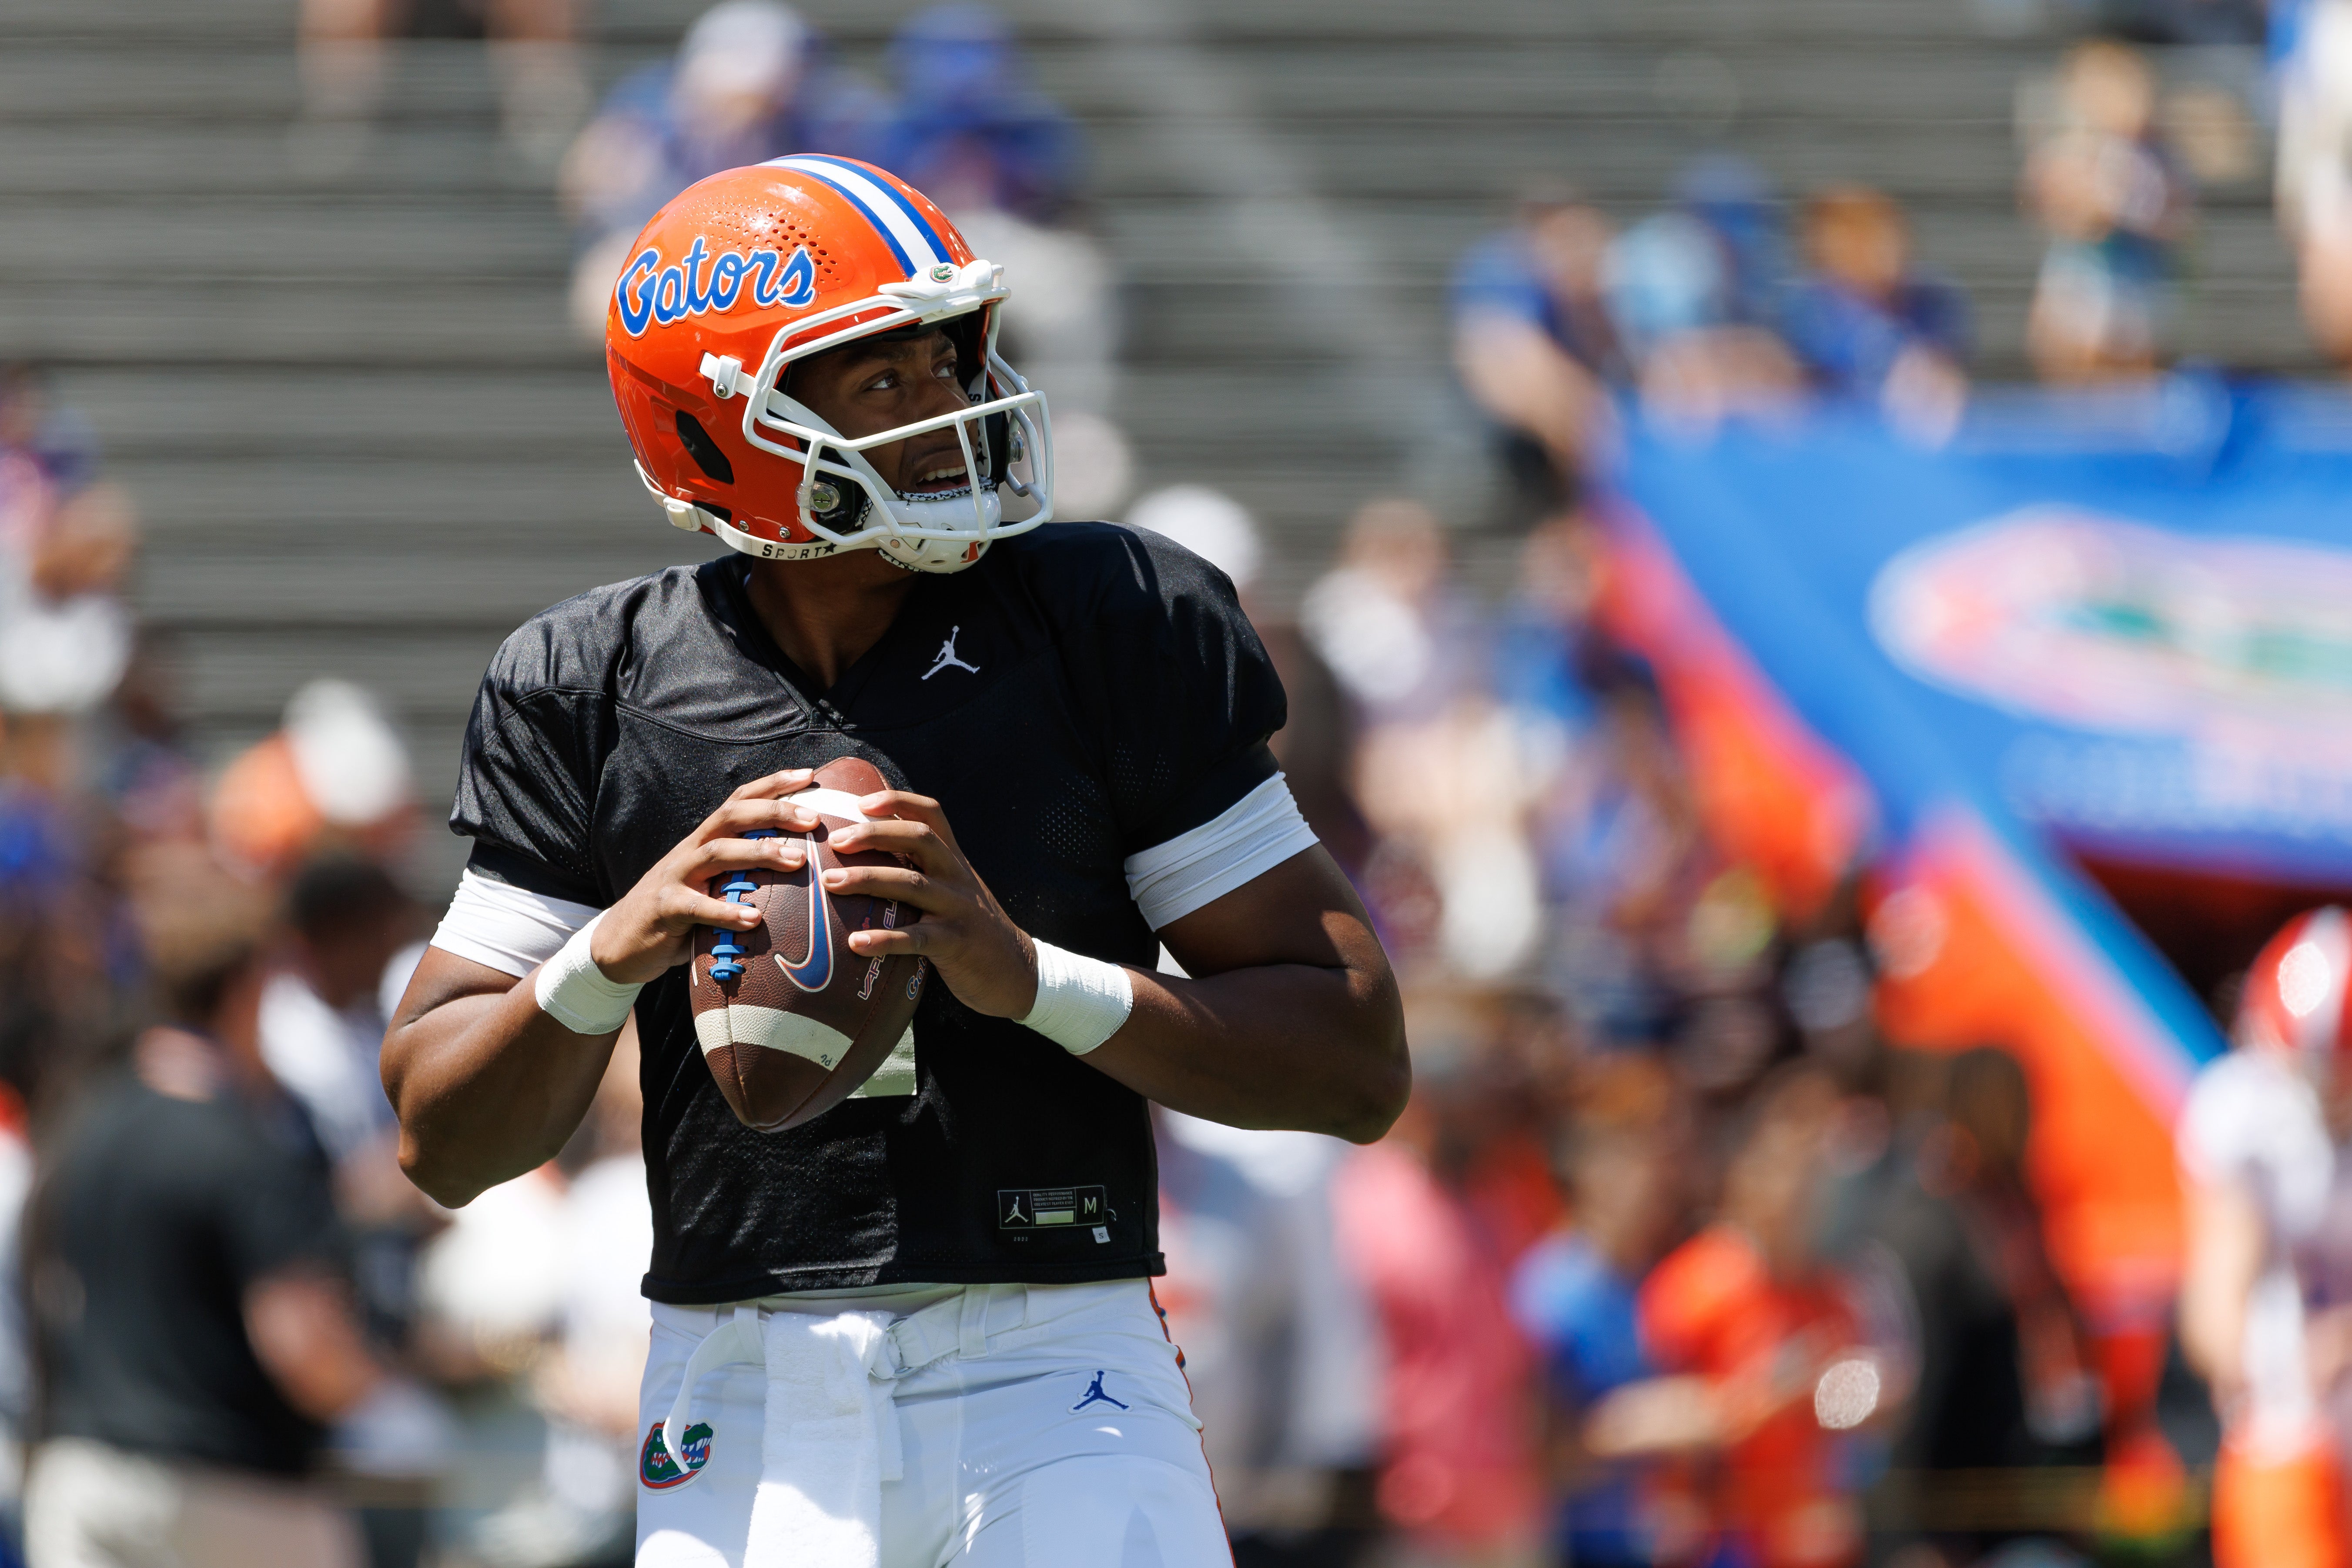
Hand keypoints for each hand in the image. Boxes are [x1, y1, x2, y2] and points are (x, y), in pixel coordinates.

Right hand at [588, 770, 823, 984]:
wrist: (622, 940)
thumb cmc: (681, 912)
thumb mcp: (712, 885)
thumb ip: (743, 874)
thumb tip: (800, 869)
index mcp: (705, 840)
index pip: (739, 801)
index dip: (772, 785)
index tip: (809, 775)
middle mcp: (691, 851)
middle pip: (731, 817)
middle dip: (773, 812)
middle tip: (813, 819)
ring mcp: (675, 877)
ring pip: (716, 853)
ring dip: (758, 853)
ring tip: (797, 861)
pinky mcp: (665, 909)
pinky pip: (696, 907)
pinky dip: (725, 911)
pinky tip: (754, 918)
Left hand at [824, 790, 1038, 1018]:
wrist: (1015, 970)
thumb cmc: (969, 928)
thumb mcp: (953, 889)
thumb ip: (922, 870)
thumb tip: (867, 856)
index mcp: (953, 860)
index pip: (931, 814)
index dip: (898, 801)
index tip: (861, 802)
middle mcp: (957, 876)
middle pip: (919, 839)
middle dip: (875, 835)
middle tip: (836, 842)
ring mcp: (959, 909)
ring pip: (912, 884)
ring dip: (868, 879)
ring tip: (830, 882)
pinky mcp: (956, 944)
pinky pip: (916, 939)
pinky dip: (884, 940)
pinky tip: (855, 943)